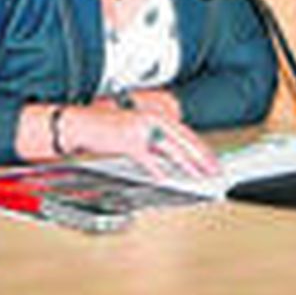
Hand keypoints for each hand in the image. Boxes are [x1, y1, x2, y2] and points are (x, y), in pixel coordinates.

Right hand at [63, 103, 220, 179]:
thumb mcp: (136, 133)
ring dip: (187, 164)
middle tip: (214, 170)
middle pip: (183, 140)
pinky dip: (157, 170)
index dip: (201, 148)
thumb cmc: (107, 130)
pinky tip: (165, 178)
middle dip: (201, 156)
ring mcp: (140, 130)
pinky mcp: (127, 141)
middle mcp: (150, 119)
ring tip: (198, 175)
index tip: (212, 160)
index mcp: (155, 116)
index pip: (185, 133)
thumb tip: (175, 159)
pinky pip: (147, 159)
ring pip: (170, 149)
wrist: (81, 124)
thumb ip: (155, 143)